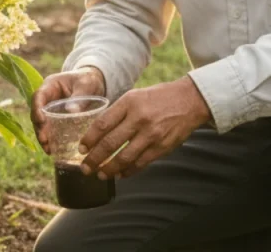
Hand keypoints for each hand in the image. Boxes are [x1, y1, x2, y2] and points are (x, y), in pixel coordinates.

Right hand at [30, 66, 105, 154]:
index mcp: (51, 86)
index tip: (41, 121)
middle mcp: (47, 98)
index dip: (36, 108)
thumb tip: (71, 112)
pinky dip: (50, 139)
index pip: (38, 96)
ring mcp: (50, 109)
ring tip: (48, 149)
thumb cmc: (89, 80)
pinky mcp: (56, 118)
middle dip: (39, 128)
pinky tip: (53, 150)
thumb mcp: (87, 85)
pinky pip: (50, 129)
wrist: (95, 83)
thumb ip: (79, 97)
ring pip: (41, 124)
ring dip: (43, 136)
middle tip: (44, 141)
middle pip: (37, 113)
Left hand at [79, 77, 210, 179]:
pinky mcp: (162, 147)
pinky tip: (120, 174)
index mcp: (129, 102)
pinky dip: (128, 171)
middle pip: (110, 143)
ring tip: (101, 174)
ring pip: (124, 158)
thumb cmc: (158, 98)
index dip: (89, 139)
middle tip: (85, 168)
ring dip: (109, 169)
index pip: (102, 124)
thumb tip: (97, 132)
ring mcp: (151, 134)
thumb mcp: (135, 96)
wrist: (190, 100)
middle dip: (94, 159)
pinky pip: (140, 163)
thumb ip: (118, 112)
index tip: (81, 149)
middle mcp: (139, 118)